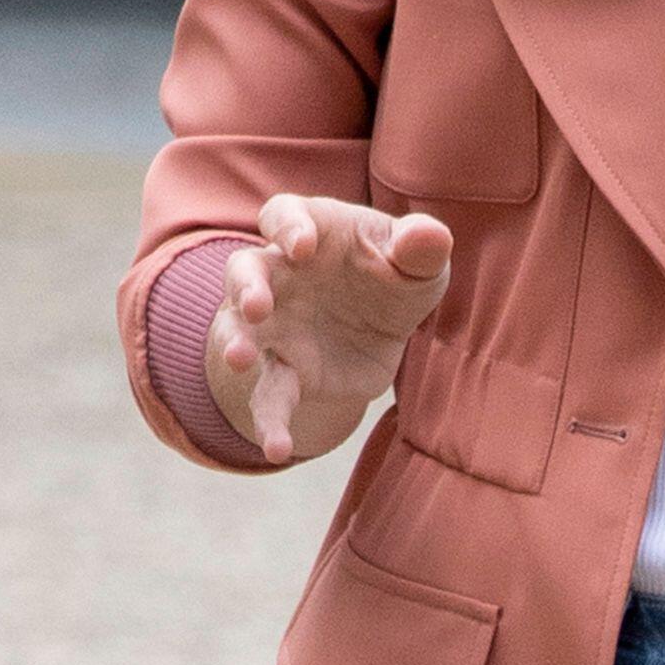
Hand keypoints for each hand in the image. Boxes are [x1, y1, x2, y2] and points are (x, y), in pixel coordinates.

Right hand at [202, 194, 453, 467]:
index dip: (288, 227)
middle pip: (244, 272)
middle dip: (246, 288)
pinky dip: (269, 422)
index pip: (283, 216)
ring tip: (239, 360)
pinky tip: (277, 448)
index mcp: (310, 231)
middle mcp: (278, 275)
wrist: (380, 330)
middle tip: (256, 306)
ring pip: (239, 331)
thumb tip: (429, 235)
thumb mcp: (416, 263)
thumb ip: (421, 248)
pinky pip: (268, 396)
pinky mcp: (284, 371)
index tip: (301, 246)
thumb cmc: (392, 276)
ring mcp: (272, 325)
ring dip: (234, 343)